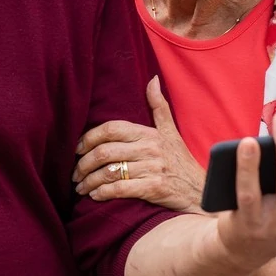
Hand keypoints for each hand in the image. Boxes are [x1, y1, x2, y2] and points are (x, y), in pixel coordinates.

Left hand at [72, 76, 203, 210]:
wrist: (201, 191)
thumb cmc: (181, 161)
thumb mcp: (171, 131)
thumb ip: (158, 107)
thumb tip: (152, 79)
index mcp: (149, 133)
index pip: (111, 128)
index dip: (89, 137)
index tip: (77, 149)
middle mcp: (150, 148)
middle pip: (105, 151)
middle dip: (83, 163)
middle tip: (75, 173)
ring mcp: (152, 168)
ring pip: (109, 172)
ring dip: (89, 181)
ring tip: (81, 187)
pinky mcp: (154, 189)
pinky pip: (120, 189)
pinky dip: (103, 193)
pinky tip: (94, 195)